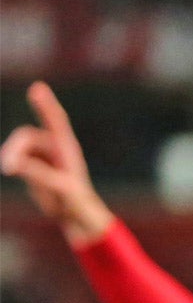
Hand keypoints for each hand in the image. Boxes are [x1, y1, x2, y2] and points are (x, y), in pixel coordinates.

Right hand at [1, 82, 113, 244]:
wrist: (74, 214)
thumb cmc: (75, 201)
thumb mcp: (60, 188)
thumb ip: (39, 174)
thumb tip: (13, 164)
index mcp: (67, 147)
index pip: (56, 121)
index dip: (46, 104)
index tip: (37, 88)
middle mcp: (53, 146)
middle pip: (26, 137)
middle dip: (15, 148)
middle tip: (8, 166)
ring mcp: (41, 154)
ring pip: (18, 147)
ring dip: (11, 155)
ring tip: (9, 170)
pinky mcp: (31, 164)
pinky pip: (16, 158)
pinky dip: (11, 162)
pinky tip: (10, 169)